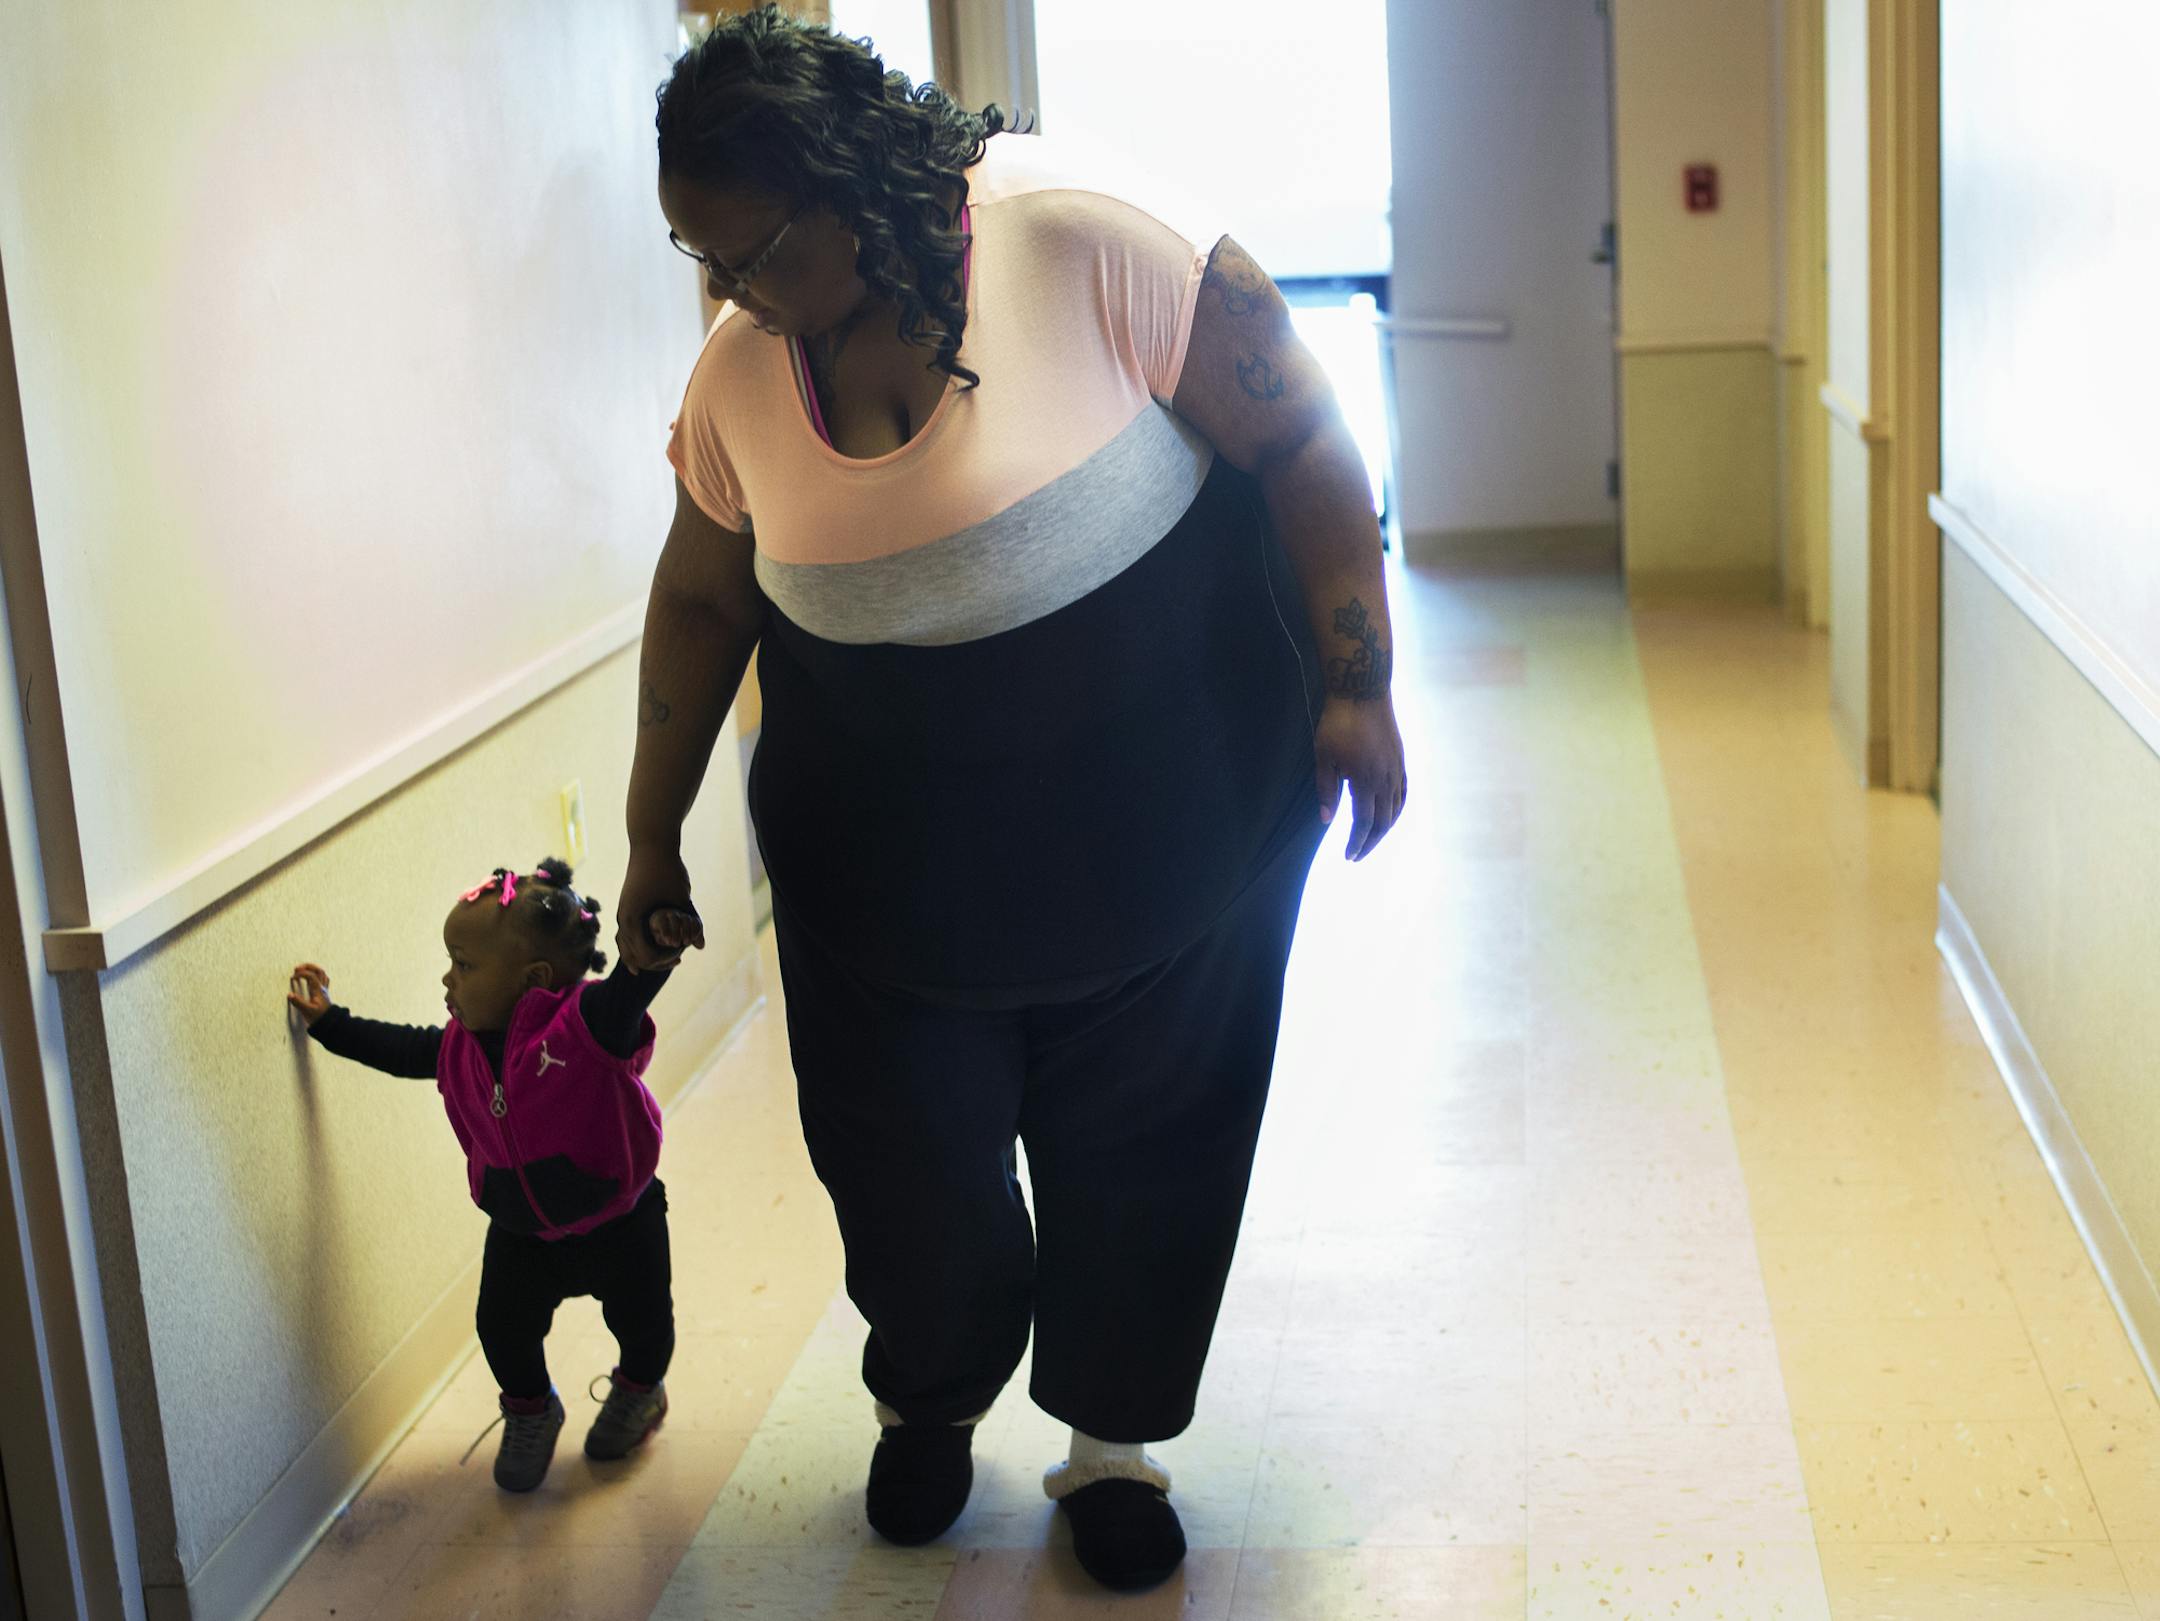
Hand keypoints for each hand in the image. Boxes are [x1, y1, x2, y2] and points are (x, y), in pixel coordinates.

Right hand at [287, 963, 332, 1026]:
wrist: (329, 1022)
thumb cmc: (319, 1017)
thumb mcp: (307, 1011)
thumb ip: (298, 1002)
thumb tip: (290, 995)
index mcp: (318, 990)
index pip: (311, 975)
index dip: (301, 974)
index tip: (293, 978)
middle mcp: (322, 988)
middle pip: (319, 970)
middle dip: (308, 966)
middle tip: (297, 968)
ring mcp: (324, 990)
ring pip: (322, 974)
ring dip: (312, 969)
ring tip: (302, 970)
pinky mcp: (323, 993)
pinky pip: (323, 979)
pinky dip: (317, 975)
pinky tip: (311, 977)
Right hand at [617, 845, 704, 971]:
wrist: (651, 844)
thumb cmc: (667, 869)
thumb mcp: (682, 897)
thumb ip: (691, 923)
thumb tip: (701, 946)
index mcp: (633, 920)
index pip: (646, 956)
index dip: (664, 960)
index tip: (681, 952)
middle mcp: (623, 919)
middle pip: (633, 956)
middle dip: (655, 962)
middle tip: (677, 961)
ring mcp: (623, 913)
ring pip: (626, 946)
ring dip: (644, 956)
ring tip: (665, 960)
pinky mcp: (627, 907)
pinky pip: (627, 934)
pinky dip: (637, 945)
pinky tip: (652, 947)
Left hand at [1314, 696, 1407, 861]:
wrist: (1363, 693)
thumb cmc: (1338, 723)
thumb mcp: (1324, 757)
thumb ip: (1326, 791)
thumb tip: (1326, 821)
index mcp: (1365, 781)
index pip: (1363, 823)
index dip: (1356, 842)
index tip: (1348, 856)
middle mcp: (1386, 780)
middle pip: (1382, 822)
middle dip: (1369, 842)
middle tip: (1356, 855)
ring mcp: (1396, 770)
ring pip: (1396, 809)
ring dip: (1384, 829)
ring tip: (1370, 839)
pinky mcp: (1400, 760)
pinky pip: (1403, 793)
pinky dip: (1397, 809)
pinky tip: (1389, 814)